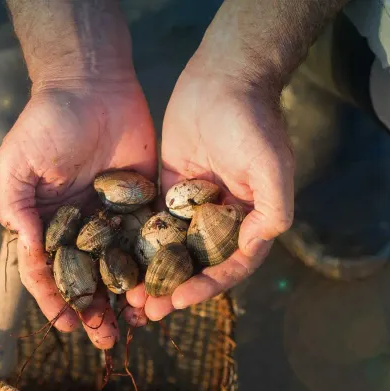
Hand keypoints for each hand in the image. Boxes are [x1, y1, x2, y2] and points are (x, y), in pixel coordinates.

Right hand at [0, 78, 155, 348]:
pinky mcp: (143, 200)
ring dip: (125, 297)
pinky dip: (153, 266)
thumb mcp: (18, 164)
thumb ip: (19, 209)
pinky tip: (160, 289)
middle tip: (104, 339)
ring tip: (135, 324)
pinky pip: (149, 239)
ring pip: (120, 267)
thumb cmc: (46, 120)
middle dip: (94, 310)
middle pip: (87, 278)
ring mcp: (112, 215)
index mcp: (46, 221)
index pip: (47, 270)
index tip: (66, 323)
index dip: (55, 298)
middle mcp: (79, 225)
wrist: (92, 83)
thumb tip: (26, 252)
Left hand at [125, 69, 294, 323]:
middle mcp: (224, 220)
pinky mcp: (169, 190)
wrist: (225, 78)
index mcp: (252, 221)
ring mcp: (194, 207)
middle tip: (147, 312)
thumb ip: (273, 209)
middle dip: (174, 291)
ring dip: (153, 277)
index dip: (207, 287)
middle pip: (198, 267)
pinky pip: (152, 225)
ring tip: (129, 300)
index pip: (231, 266)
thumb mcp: (272, 166)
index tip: (179, 300)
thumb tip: (258, 244)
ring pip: (172, 252)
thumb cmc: (253, 122)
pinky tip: (116, 264)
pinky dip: (137, 247)